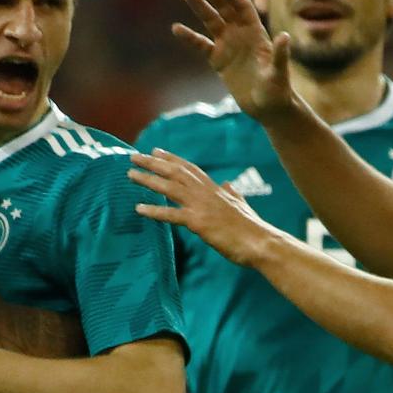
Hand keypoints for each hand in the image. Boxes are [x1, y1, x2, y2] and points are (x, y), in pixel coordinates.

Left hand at [129, 149, 281, 266]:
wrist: (261, 242)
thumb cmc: (253, 228)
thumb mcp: (242, 205)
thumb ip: (233, 194)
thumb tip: (229, 185)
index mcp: (216, 189)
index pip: (189, 168)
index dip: (171, 159)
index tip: (156, 151)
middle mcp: (206, 193)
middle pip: (175, 172)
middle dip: (153, 163)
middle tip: (134, 156)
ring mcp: (202, 206)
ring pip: (170, 188)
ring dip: (148, 180)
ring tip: (130, 174)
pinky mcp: (199, 223)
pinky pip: (171, 215)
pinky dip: (154, 211)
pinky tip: (139, 209)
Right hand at [173, 0, 295, 122]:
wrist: (268, 108)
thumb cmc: (278, 91)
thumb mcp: (279, 74)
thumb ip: (280, 55)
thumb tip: (284, 37)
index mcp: (256, 33)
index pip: (242, 7)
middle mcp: (241, 34)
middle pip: (224, 6)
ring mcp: (228, 46)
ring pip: (211, 20)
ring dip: (199, 5)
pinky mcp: (218, 60)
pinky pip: (201, 45)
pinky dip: (190, 37)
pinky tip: (176, 28)